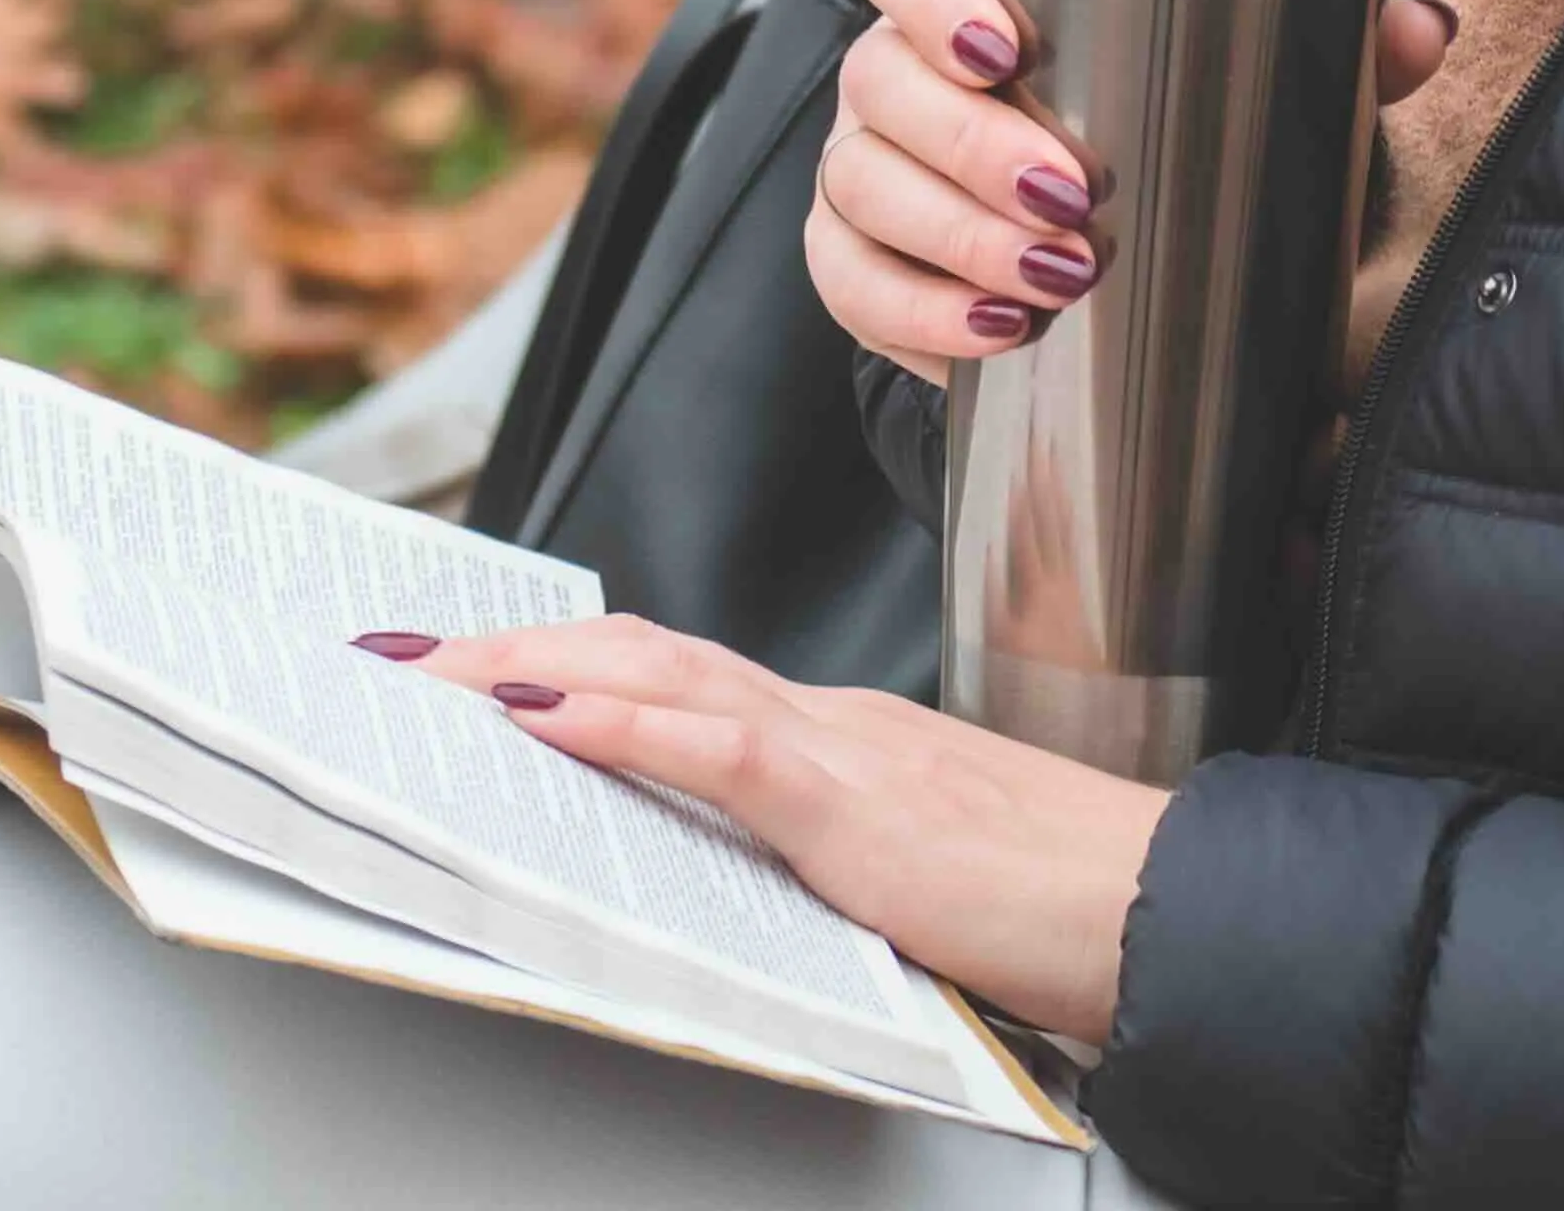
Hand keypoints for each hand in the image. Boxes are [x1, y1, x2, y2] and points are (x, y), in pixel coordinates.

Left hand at [364, 613, 1169, 1040]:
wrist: (1166, 910)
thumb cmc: (1060, 911)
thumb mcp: (910, 885)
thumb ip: (823, 869)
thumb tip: (728, 890)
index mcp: (841, 745)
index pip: (673, 678)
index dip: (564, 662)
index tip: (466, 672)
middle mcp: (831, 725)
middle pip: (641, 656)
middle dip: (508, 651)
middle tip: (397, 658)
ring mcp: (845, 755)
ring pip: (661, 678)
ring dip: (529, 669)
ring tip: (432, 675)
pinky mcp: (861, 809)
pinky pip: (721, 750)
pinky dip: (623, 724)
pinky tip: (547, 714)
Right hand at [811, 0, 1459, 383]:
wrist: (1104, 263)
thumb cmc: (1161, 136)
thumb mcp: (1251, 89)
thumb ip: (1338, 46)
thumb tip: (1426, 28)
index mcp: (961, 1)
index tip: (1004, 49)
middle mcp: (891, 75)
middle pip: (879, 83)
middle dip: (968, 144)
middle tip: (1074, 199)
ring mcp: (861, 171)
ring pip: (861, 187)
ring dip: (954, 235)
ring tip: (1054, 278)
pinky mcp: (856, 268)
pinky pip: (849, 286)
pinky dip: (918, 314)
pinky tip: (995, 333)